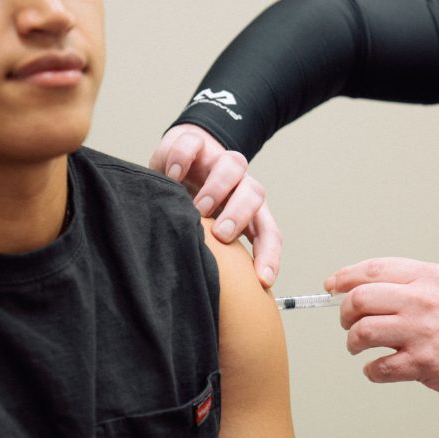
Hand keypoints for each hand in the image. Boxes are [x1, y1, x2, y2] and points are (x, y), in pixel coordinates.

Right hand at [151, 124, 281, 287]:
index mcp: (249, 212)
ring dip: (217, 187)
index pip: (269, 233)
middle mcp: (238, 186)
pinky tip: (169, 176)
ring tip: (196, 208)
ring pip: (234, 165)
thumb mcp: (206, 232)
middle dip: (240, 214)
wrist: (179, 160)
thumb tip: (209, 294)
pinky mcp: (194, 143)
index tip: (263, 279)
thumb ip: (214, 254)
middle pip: (256, 193)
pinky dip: (181, 159)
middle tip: (221, 234)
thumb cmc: (195, 206)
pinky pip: (194, 145)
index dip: (269, 255)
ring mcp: (217, 162)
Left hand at [325, 257, 438, 402]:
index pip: (372, 269)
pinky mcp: (423, 364)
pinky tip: (378, 369)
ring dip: (353, 342)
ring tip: (359, 347)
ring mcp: (421, 332)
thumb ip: (412, 285)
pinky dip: (371, 370)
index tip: (332, 286)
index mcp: (428, 276)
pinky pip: (378, 367)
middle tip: (349, 323)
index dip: (344, 278)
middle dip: (345, 313)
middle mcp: (422, 300)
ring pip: (362, 332)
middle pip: (359, 299)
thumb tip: (367, 290)